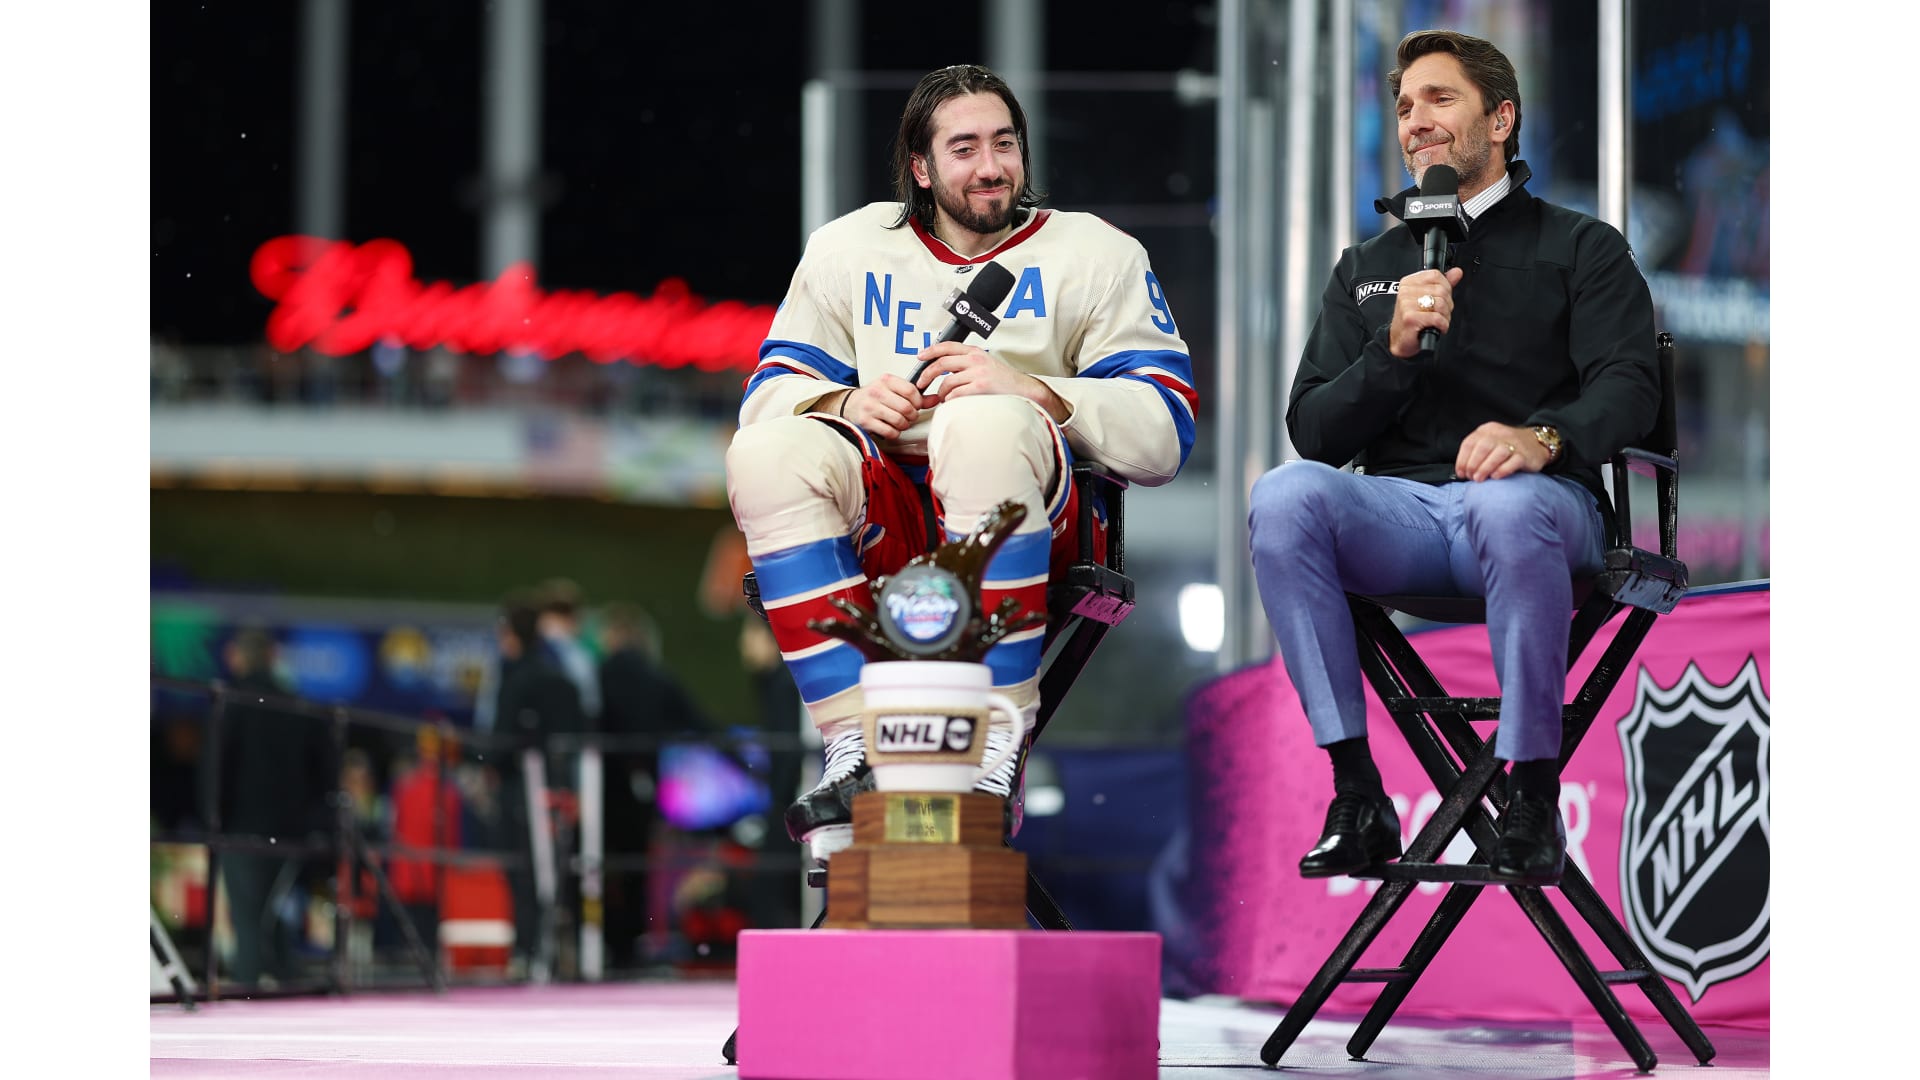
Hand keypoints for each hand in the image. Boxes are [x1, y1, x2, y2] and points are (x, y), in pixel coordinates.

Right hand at [839, 373, 926, 438]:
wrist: (849, 405)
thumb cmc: (875, 397)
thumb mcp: (893, 390)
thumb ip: (915, 395)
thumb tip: (936, 399)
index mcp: (886, 380)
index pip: (911, 390)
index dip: (918, 402)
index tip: (916, 405)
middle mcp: (877, 392)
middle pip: (907, 408)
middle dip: (912, 416)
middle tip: (908, 417)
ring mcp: (870, 407)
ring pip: (899, 421)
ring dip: (903, 425)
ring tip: (899, 422)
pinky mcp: (865, 421)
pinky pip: (890, 432)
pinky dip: (894, 433)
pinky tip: (890, 428)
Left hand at [911, 341, 1067, 420]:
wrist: (1024, 390)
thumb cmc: (1005, 381)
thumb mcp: (986, 364)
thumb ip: (967, 364)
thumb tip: (946, 369)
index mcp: (976, 352)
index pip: (947, 346)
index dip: (930, 350)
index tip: (920, 357)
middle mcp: (976, 360)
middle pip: (942, 363)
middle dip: (927, 374)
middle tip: (921, 384)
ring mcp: (978, 373)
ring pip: (947, 382)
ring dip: (941, 393)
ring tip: (943, 398)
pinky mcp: (981, 386)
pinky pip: (956, 394)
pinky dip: (950, 400)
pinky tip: (952, 403)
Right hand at [1390, 266, 1465, 357]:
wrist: (1401, 341)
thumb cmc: (1413, 320)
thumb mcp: (1428, 298)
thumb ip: (1443, 284)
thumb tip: (1457, 272)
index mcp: (1409, 283)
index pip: (1436, 275)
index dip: (1445, 288)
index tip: (1440, 299)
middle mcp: (1405, 291)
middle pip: (1441, 290)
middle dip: (1446, 305)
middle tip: (1439, 314)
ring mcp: (1406, 304)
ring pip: (1441, 304)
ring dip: (1444, 316)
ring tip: (1437, 321)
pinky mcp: (1410, 318)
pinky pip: (1437, 318)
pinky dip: (1442, 325)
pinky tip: (1436, 328)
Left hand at [1454, 422, 1546, 481]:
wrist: (1537, 444)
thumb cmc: (1507, 448)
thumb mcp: (1490, 444)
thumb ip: (1476, 452)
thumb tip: (1462, 471)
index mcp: (1487, 430)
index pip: (1470, 442)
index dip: (1462, 460)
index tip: (1461, 473)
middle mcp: (1500, 434)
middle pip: (1483, 447)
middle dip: (1473, 464)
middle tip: (1472, 477)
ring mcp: (1514, 443)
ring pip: (1497, 453)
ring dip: (1485, 468)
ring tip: (1479, 479)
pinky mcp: (1525, 454)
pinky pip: (1513, 461)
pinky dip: (1502, 470)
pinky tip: (1495, 477)